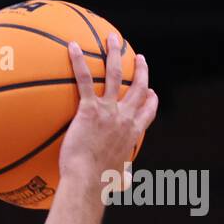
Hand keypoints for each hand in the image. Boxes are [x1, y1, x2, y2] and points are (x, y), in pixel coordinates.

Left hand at [59, 33, 157, 187]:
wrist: (88, 181)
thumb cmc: (100, 185)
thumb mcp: (117, 181)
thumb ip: (123, 178)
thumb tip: (126, 184)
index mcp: (133, 133)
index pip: (148, 111)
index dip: (150, 99)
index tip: (150, 92)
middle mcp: (126, 117)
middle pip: (138, 87)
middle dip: (141, 69)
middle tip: (139, 58)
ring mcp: (109, 111)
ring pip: (116, 74)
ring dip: (115, 53)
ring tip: (112, 38)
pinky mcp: (89, 109)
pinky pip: (85, 79)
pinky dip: (79, 61)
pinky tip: (72, 46)